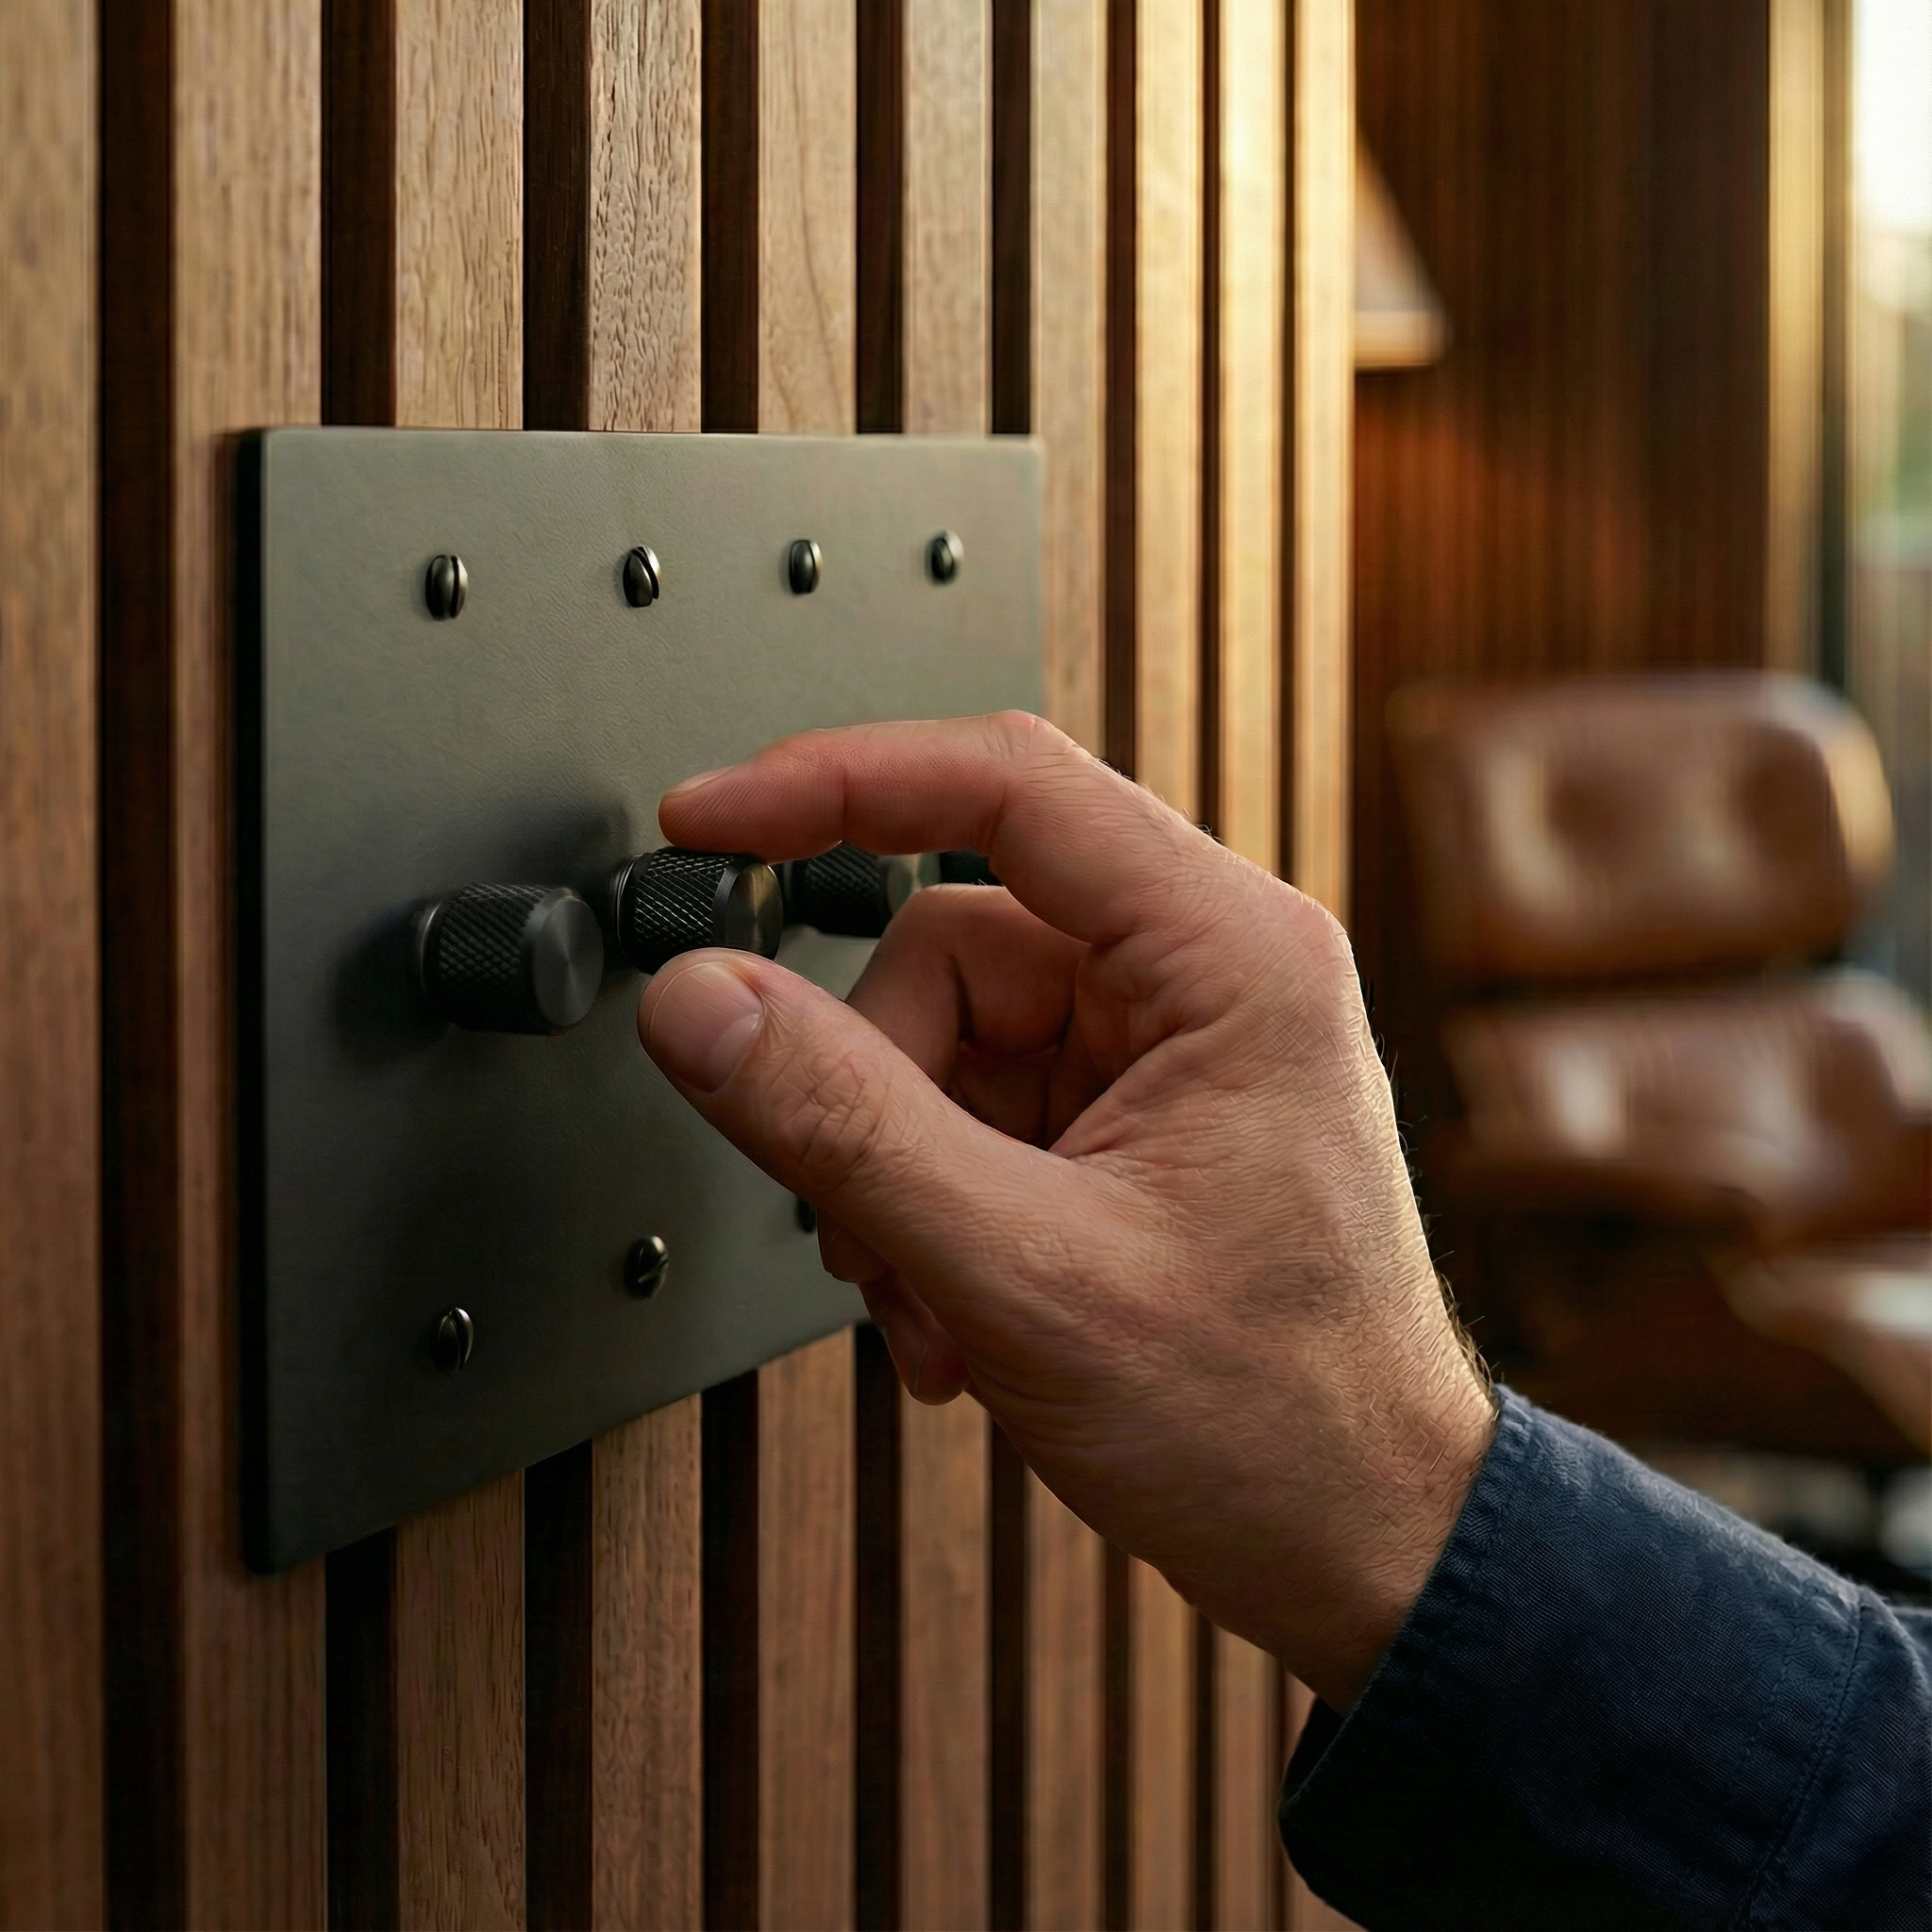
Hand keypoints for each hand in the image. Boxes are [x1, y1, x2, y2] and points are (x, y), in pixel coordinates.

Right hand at [639, 712, 1494, 1708]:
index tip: (706, 819)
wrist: (1357, 1546)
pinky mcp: (1125, 1117)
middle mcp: (1202, 976)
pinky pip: (970, 1114)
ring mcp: (1161, 1050)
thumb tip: (700, 999)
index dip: (831, 782)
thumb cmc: (1275, 1419)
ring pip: (940, 1044)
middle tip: (874, 1232)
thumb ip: (844, 1122)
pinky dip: (932, 1212)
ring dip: (897, 1183)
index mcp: (1229, 956)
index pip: (1003, 785)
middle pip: (945, 950)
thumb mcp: (1025, 1269)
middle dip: (874, 1099)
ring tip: (939, 1307)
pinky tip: (961, 1315)